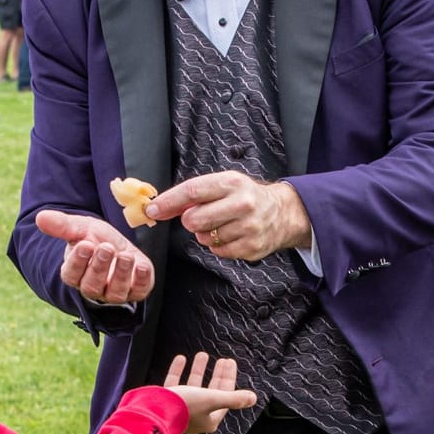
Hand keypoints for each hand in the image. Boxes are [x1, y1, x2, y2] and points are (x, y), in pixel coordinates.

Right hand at [36, 210, 155, 303]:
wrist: (120, 245)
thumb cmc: (97, 239)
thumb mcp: (81, 228)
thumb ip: (62, 226)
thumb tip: (40, 217)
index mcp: (76, 274)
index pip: (71, 274)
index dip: (78, 261)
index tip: (85, 244)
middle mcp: (94, 287)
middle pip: (92, 285)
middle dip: (99, 266)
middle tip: (106, 248)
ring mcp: (115, 292)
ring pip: (115, 292)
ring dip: (120, 273)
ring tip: (125, 255)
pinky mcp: (136, 290)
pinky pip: (139, 291)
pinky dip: (141, 280)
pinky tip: (142, 266)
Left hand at [147, 171, 310, 262]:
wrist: (281, 212)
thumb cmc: (244, 196)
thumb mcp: (223, 184)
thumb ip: (193, 194)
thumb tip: (158, 207)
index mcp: (232, 182)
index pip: (192, 191)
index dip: (169, 202)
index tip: (152, 209)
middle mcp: (242, 203)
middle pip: (194, 220)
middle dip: (190, 221)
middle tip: (201, 217)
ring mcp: (249, 227)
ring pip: (205, 238)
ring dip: (206, 234)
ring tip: (222, 224)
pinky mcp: (252, 247)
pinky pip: (218, 251)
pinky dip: (218, 245)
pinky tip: (230, 234)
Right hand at [163, 353, 257, 433]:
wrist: (153, 413)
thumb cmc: (184, 408)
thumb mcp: (212, 399)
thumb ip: (233, 398)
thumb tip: (254, 398)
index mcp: (210, 418)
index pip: (225, 395)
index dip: (228, 378)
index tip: (230, 362)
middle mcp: (196, 414)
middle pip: (211, 390)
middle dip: (217, 374)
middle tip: (223, 360)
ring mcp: (181, 408)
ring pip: (193, 385)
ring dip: (199, 370)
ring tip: (202, 354)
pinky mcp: (167, 401)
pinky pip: (174, 383)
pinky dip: (179, 370)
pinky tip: (181, 358)